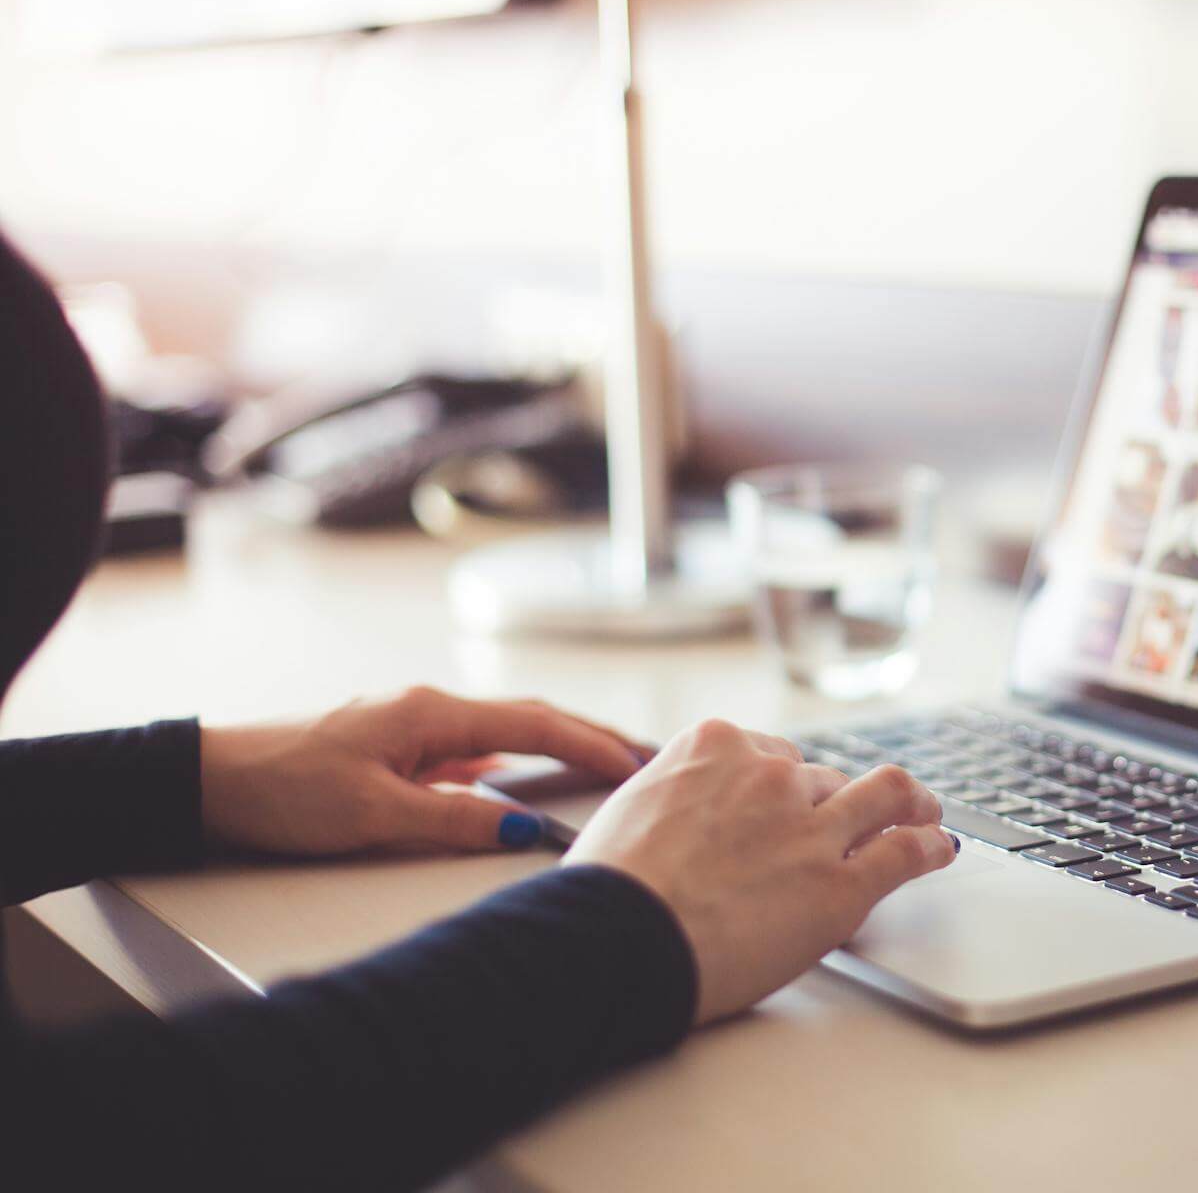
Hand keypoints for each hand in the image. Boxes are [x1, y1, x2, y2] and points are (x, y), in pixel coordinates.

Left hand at [200, 686, 645, 855]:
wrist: (209, 780)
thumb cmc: (283, 790)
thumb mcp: (375, 815)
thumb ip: (456, 821)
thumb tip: (527, 830)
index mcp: (432, 713)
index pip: (535, 724)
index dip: (592, 745)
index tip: (638, 765)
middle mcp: (429, 709)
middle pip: (530, 716)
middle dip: (590, 735)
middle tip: (644, 756)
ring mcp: (411, 726)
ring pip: (503, 731)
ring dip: (555, 745)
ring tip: (602, 765)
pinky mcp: (394, 747)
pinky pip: (472, 749)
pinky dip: (513, 760)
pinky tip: (519, 780)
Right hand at [563, 717, 955, 1023]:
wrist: (617, 937)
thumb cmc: (608, 889)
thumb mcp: (630, 810)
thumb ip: (672, 799)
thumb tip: (676, 816)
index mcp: (716, 746)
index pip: (771, 753)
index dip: (784, 783)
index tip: (793, 799)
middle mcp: (771, 775)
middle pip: (821, 779)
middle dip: (831, 804)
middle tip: (844, 826)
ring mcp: (812, 826)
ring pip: (882, 796)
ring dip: (908, 804)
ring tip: (925, 813)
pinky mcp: (841, 884)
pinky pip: (905, 852)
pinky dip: (930, 847)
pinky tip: (939, 849)